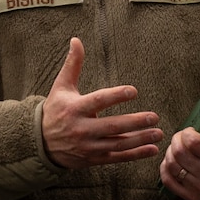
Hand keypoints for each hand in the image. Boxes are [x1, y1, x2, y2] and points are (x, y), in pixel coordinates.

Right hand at [40, 37, 161, 169]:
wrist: (41, 142)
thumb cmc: (56, 109)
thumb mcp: (61, 87)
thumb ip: (72, 65)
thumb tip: (76, 40)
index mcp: (75, 108)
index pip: (98, 101)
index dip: (116, 96)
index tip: (134, 91)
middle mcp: (82, 128)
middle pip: (112, 126)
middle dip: (135, 122)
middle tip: (154, 117)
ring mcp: (89, 146)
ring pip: (118, 144)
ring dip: (140, 139)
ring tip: (158, 133)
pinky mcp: (94, 158)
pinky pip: (118, 157)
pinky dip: (136, 154)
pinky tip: (152, 149)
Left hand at [161, 89, 199, 199]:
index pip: (192, 142)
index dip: (187, 133)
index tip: (191, 131)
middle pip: (179, 152)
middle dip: (177, 141)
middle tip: (182, 138)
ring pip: (171, 164)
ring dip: (171, 153)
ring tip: (180, 149)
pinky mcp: (191, 197)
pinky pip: (167, 179)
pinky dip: (166, 168)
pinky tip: (176, 162)